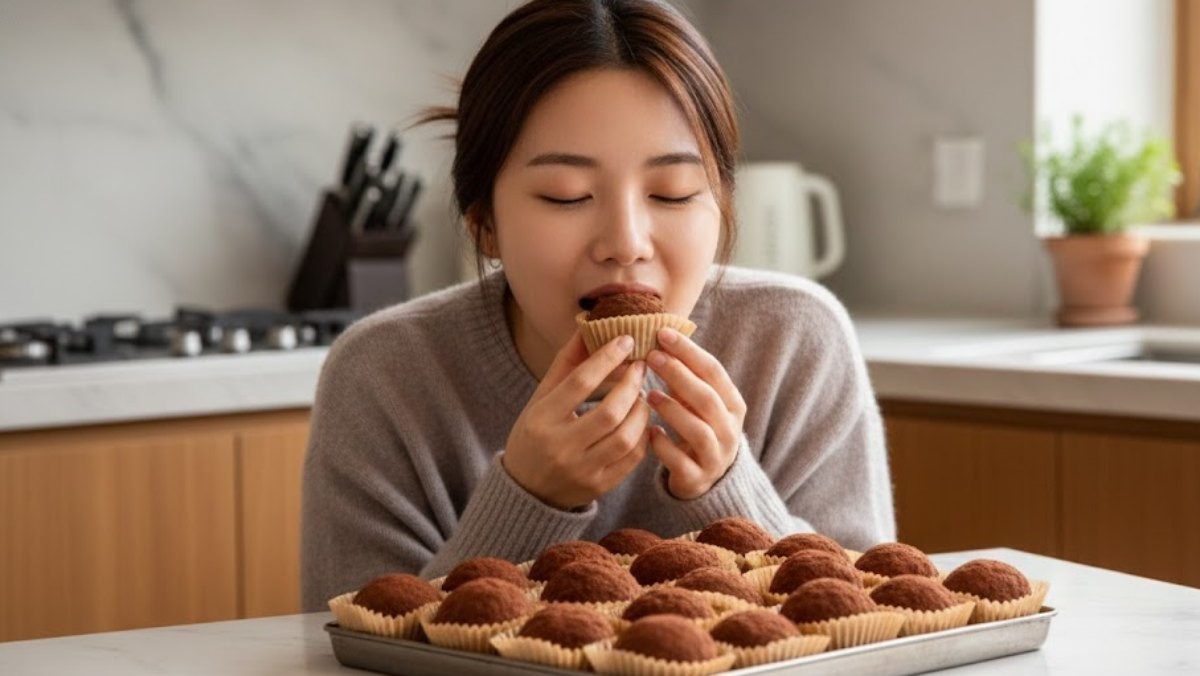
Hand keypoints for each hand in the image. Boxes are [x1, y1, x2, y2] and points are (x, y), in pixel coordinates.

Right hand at [502, 332, 650, 509]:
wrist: (526, 490)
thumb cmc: (535, 435)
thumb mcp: (541, 398)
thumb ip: (566, 364)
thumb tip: (588, 325)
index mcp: (541, 419)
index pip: (580, 382)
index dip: (607, 358)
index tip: (626, 340)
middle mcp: (560, 447)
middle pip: (609, 412)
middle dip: (631, 385)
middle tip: (640, 367)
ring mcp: (581, 470)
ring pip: (625, 437)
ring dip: (641, 411)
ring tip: (641, 396)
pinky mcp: (599, 486)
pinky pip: (632, 459)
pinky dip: (643, 436)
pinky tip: (642, 422)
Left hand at [645, 327, 746, 499]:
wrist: (705, 479)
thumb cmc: (697, 428)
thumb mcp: (697, 402)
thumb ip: (686, 377)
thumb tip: (660, 340)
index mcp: (733, 404)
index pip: (714, 371)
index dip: (689, 351)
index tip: (662, 333)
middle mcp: (730, 430)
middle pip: (707, 398)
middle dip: (679, 374)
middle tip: (651, 357)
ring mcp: (716, 456)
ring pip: (698, 431)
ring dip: (673, 410)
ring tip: (649, 394)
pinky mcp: (698, 479)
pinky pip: (681, 462)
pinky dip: (664, 446)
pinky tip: (650, 431)